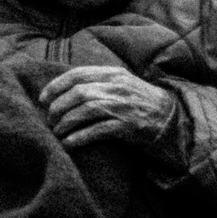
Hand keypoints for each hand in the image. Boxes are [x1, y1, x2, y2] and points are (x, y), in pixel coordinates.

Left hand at [41, 63, 175, 148]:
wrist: (173, 120)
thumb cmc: (142, 104)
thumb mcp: (122, 85)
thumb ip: (100, 82)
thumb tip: (66, 90)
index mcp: (114, 74)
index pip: (78, 74)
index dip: (56, 86)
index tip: (43, 98)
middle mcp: (118, 87)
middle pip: (79, 93)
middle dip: (58, 106)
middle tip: (50, 119)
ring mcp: (124, 106)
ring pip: (85, 110)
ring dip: (66, 123)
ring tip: (57, 132)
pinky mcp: (128, 127)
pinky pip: (97, 130)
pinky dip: (79, 137)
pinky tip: (69, 143)